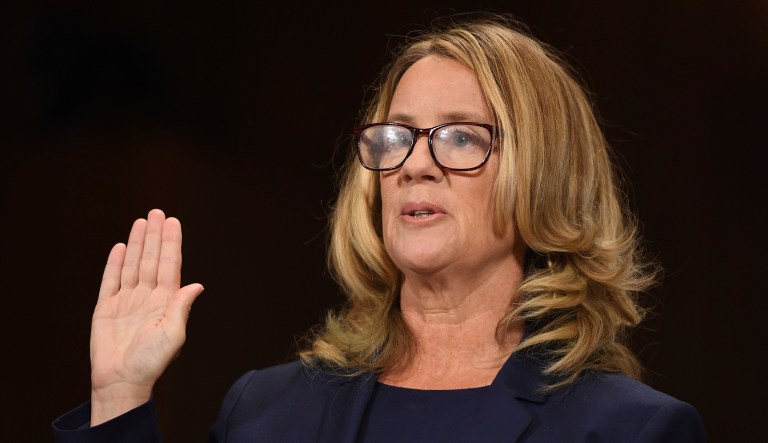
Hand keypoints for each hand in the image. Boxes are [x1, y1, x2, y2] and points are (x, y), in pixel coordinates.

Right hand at [89, 209, 203, 424]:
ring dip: (137, 243)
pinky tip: (120, 247)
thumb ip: (182, 307)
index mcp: (166, 301)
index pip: (169, 265)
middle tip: (157, 212)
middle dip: (155, 236)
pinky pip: (110, 281)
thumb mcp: (174, 334)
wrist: (122, 381)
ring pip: (132, 265)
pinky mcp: (106, 308)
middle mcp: (147, 297)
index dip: (171, 244)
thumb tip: (197, 285)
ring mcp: (126, 301)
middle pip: (151, 260)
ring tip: (141, 222)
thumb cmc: (151, 362)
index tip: (173, 222)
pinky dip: (114, 264)